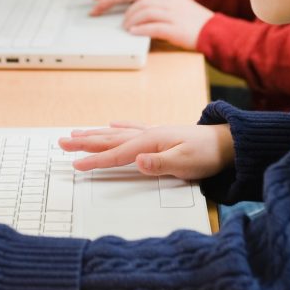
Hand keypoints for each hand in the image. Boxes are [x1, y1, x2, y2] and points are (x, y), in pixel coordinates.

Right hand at [59, 122, 233, 178]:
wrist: (227, 143)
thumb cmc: (207, 155)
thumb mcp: (185, 163)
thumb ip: (158, 163)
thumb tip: (136, 161)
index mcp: (150, 142)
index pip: (116, 154)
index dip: (94, 160)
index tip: (75, 165)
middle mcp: (147, 135)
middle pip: (109, 139)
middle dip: (84, 142)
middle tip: (62, 142)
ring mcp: (152, 134)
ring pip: (116, 133)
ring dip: (95, 134)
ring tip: (76, 134)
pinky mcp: (159, 135)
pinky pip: (132, 129)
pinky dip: (119, 127)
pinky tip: (111, 124)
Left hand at [123, 0, 212, 49]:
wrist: (218, 34)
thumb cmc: (203, 26)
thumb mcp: (187, 10)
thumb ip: (172, 9)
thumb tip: (153, 16)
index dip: (137, 5)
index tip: (130, 11)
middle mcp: (174, 5)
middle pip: (145, 4)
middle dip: (131, 12)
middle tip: (125, 21)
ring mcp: (175, 17)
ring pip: (147, 13)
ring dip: (133, 21)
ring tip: (127, 28)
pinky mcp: (175, 30)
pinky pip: (153, 27)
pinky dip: (141, 30)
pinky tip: (134, 33)